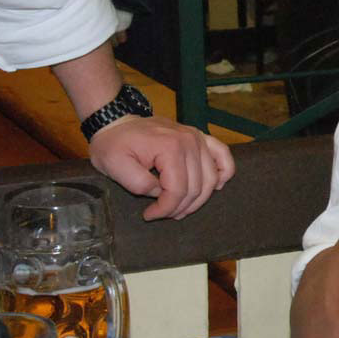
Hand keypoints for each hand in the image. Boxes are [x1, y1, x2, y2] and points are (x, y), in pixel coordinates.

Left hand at [88, 116, 235, 219]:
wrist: (117, 122)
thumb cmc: (113, 144)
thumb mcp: (115, 166)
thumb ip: (139, 184)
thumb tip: (161, 193)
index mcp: (170, 147)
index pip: (178, 190)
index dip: (165, 208)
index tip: (149, 215)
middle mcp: (190, 141)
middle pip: (196, 187)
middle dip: (180, 207)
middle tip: (162, 214)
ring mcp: (198, 138)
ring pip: (211, 178)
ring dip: (198, 199)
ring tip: (179, 207)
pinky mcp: (201, 137)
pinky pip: (223, 155)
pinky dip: (224, 172)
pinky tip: (215, 186)